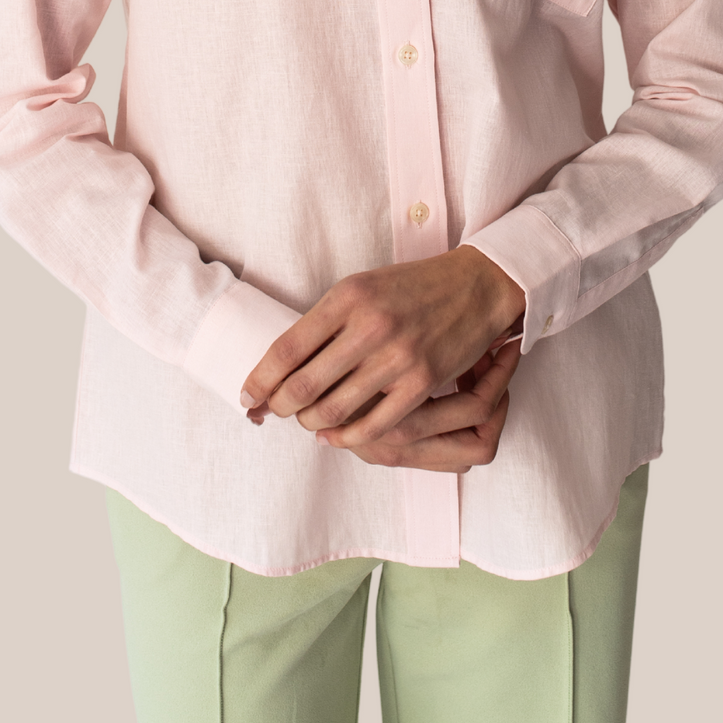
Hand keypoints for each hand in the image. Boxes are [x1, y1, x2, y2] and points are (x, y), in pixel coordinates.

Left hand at [241, 246, 525, 449]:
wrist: (476, 285)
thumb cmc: (413, 287)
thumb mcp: (364, 288)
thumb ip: (328, 321)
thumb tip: (287, 361)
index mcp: (348, 296)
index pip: (287, 347)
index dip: (260, 378)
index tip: (246, 394)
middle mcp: (370, 325)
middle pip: (303, 384)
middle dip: (278, 406)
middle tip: (270, 412)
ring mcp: (397, 356)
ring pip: (334, 408)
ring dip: (309, 422)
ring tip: (304, 421)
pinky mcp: (422, 382)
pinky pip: (374, 424)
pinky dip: (346, 437)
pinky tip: (335, 436)